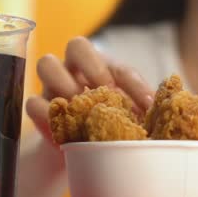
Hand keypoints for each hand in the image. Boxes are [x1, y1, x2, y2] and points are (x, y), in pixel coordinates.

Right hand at [25, 36, 153, 144]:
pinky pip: (33, 103)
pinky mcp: (38, 107)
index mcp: (105, 69)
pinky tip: (64, 133)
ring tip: (81, 109)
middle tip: (107, 92)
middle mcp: (77, 69)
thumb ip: (144, 114)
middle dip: (93, 67)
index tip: (149, 106)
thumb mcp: (130, 119)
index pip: (120, 67)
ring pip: (47, 64)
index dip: (135, 85)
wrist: (81, 151)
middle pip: (77, 45)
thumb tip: (164, 115)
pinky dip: (47, 115)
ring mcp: (53, 85)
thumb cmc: (110, 128)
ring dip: (66, 85)